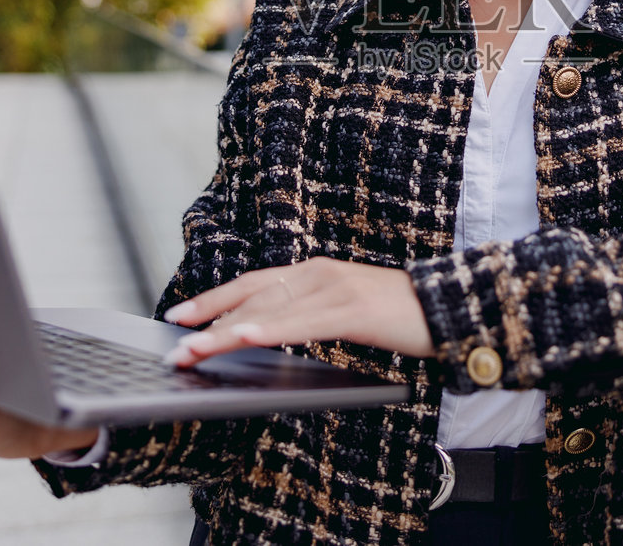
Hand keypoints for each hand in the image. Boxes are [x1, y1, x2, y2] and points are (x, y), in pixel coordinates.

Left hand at [160, 258, 432, 367]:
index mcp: (315, 273)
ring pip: (266, 310)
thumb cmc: (399, 316)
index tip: (180, 316)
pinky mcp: (351, 309)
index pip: (253, 285)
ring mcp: (334, 289)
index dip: (214, 299)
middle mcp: (318, 274)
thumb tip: (272, 335)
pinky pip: (300, 323)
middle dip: (208, 318)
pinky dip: (267, 330)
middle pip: (251, 295)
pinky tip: (242, 338)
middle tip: (173, 340)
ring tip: (192, 349)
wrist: (449, 308)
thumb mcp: (346, 311)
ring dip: (224, 332)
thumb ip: (312, 317)